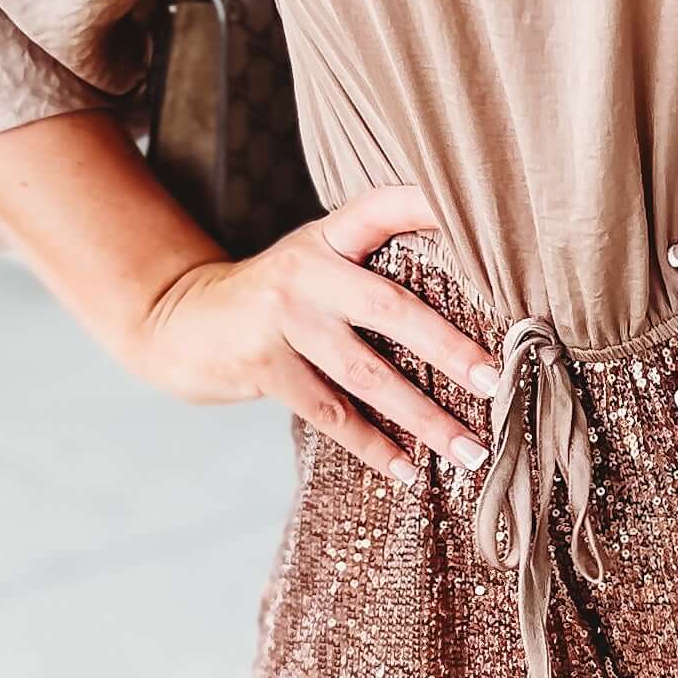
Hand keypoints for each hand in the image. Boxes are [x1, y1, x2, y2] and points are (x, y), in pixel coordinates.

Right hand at [131, 181, 499, 489]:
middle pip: (392, 308)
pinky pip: (331, 413)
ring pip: (367, 374)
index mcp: (330, 236)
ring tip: (470, 450)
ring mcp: (282, 319)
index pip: (384, 208)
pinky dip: (373, 445)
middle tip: (496, 381)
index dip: (430, 208)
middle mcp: (307, 270)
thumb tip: (473, 294)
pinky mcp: (263, 365)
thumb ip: (374, 263)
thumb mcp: (318, 260)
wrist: (182, 322)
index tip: (486, 225)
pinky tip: (409, 470)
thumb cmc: (278, 296)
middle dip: (450, 349)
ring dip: (423, 417)